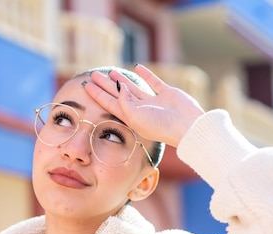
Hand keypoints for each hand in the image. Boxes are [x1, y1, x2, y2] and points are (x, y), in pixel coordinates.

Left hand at [84, 64, 204, 147]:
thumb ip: (124, 101)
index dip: (97, 94)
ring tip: (111, 71)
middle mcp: (141, 110)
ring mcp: (154, 102)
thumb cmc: (160, 125)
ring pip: (134, 88)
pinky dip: (146, 75)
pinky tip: (138, 67)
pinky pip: (153, 82)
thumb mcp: (135, 116)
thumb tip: (118, 87)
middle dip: (105, 85)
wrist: (186, 126)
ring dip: (122, 80)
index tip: (86, 85)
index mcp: (131, 118)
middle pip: (118, 95)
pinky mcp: (167, 94)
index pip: (110, 103)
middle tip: (93, 75)